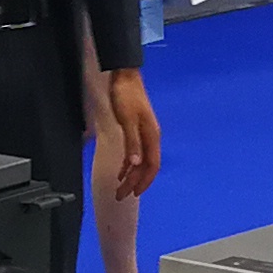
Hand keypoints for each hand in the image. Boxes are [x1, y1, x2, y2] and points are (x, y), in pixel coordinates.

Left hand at [101, 68, 160, 196]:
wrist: (124, 76)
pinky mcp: (136, 130)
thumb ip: (132, 142)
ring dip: (131, 176)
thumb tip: (135, 164)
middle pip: (145, 167)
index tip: (133, 193)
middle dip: (134, 183)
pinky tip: (121, 172)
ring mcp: (144, 135)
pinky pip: (135, 154)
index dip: (143, 181)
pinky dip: (128, 165)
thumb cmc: (126, 96)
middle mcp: (150, 138)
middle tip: (121, 196)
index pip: (151, 165)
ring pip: (140, 162)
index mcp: (151, 136)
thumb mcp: (127, 120)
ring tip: (120, 188)